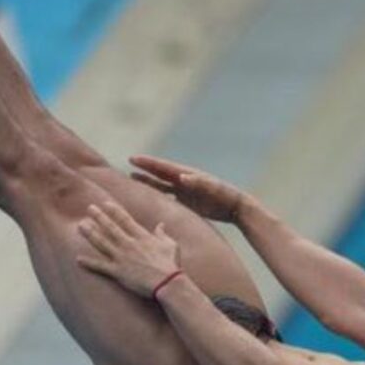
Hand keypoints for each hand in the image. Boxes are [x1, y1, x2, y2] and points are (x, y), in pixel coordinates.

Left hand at [76, 202, 182, 297]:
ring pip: (102, 243)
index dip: (114, 210)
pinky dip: (89, 263)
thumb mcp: (171, 245)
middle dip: (99, 216)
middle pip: (110, 227)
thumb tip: (160, 225)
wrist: (167, 283)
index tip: (105, 203)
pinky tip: (78, 259)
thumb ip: (162, 234)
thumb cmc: (171, 264)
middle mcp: (129, 244)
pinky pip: (100, 266)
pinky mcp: (118, 272)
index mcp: (142, 237)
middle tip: (89, 208)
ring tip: (80, 225)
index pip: (125, 219)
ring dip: (90, 233)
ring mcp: (122, 257)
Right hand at [129, 154, 247, 222]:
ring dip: (148, 181)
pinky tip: (148, 199)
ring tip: (132, 177)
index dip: (148, 163)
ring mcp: (185, 191)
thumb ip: (199, 182)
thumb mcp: (213, 188)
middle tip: (129, 161)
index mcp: (189, 175)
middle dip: (145, 167)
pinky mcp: (188, 202)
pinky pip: (168, 198)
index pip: (164, 167)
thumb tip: (182, 177)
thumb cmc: (226, 196)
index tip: (133, 158)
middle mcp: (184, 181)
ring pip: (162, 185)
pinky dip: (157, 196)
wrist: (235, 206)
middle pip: (160, 173)